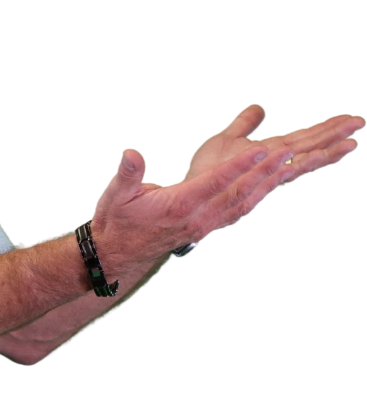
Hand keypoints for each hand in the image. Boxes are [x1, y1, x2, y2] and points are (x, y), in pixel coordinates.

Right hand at [91, 144, 296, 276]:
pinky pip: (236, 213)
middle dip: (264, 173)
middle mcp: (196, 218)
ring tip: (289, 166)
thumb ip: (128, 174)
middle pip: (238, 193)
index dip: (239, 166)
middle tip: (288, 153)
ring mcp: (202, 225)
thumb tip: (132, 154)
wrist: (116, 253)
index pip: (215, 182)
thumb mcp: (115, 195)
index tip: (260, 150)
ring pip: (242, 205)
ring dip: (267, 185)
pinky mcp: (204, 228)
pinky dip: (256, 198)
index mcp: (178, 205)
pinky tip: (267, 186)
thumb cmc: (116, 221)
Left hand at [183, 104, 363, 185]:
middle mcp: (273, 166)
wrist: (190, 192)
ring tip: (346, 144)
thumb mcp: (228, 139)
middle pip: (307, 149)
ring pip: (296, 164)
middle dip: (334, 137)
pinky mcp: (248, 184)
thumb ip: (245, 125)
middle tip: (360, 124)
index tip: (353, 119)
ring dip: (319, 154)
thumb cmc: (208, 169)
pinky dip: (283, 165)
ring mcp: (263, 177)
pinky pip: (269, 175)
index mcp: (271, 154)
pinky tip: (295, 154)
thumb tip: (260, 109)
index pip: (304, 139)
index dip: (328, 130)